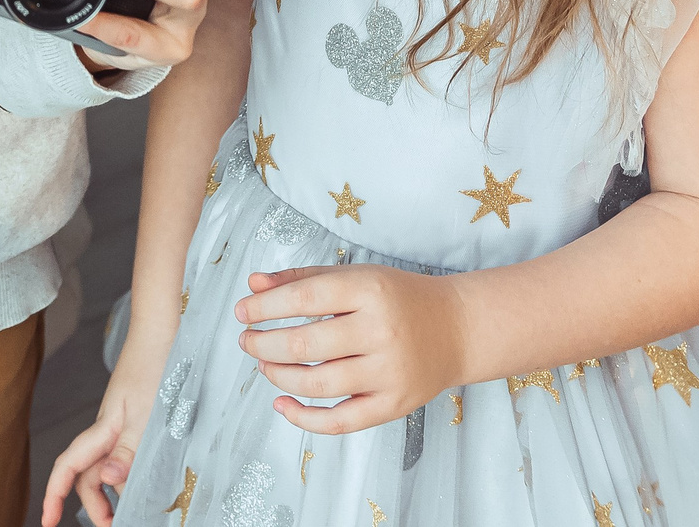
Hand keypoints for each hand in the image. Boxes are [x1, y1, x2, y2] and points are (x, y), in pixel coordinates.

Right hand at [41, 328, 170, 526]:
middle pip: (88, 475)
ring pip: (107, 465)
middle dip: (94, 505)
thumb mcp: (146, 416)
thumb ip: (127, 451)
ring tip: (131, 510)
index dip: (54, 495)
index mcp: (104, 430)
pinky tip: (145, 476)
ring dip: (114, 492)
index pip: (69, 468)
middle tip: (113, 526)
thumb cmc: (155, 367)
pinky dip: (129, 471)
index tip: (47, 522)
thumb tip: (108, 482)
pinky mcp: (136, 417)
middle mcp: (108, 429)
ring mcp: (121, 423)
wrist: (164, 331)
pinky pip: (123, 453)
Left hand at [234, 264, 467, 432]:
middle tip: (246, 341)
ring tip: (263, 365)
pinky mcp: (394, 404)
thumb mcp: (354, 277)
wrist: (456, 329)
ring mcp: (389, 372)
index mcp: (370, 290)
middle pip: (305, 344)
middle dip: (264, 344)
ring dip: (278, 376)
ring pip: (317, 383)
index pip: (304, 299)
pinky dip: (304, 418)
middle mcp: (381, 331)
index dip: (265, 307)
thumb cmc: (398, 298)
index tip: (242, 312)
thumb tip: (252, 285)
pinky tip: (281, 403)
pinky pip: (341, 421)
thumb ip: (301, 280)